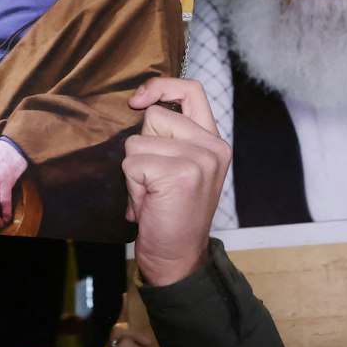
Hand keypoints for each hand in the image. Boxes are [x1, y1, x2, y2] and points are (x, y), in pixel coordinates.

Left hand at [124, 78, 229, 285]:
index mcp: (214, 142)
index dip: (161, 87)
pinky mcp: (180, 173)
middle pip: (154, 117)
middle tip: (154, 182)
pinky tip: (148, 205)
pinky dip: (132, 186)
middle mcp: (212, 146)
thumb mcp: (180, 169)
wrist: (178, 259)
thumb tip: (140, 102)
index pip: (191, 91)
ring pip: (138, 142)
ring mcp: (199, 158)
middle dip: (142, 148)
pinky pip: (132, 164)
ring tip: (151, 195)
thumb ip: (171, 138)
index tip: (137, 101)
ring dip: (134, 172)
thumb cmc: (171, 215)